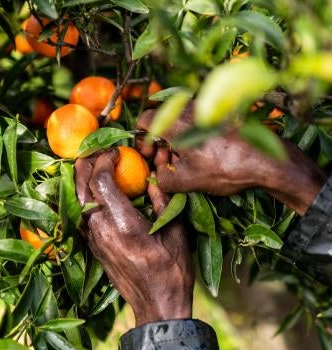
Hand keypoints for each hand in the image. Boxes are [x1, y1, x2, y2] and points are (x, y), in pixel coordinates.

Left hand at [75, 150, 193, 326]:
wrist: (158, 304)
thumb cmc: (172, 269)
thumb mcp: (174, 230)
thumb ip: (161, 199)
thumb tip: (152, 176)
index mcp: (123, 223)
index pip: (100, 180)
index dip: (104, 160)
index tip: (116, 151)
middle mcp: (102, 230)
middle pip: (80, 187)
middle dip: (85, 164)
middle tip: (97, 151)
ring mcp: (94, 240)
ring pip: (75, 201)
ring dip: (80, 179)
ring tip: (91, 165)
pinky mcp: (93, 248)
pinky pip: (80, 215)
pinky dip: (81, 197)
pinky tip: (92, 191)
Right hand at [137, 103, 326, 214]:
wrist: (266, 160)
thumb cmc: (224, 168)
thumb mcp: (186, 181)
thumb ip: (162, 178)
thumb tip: (157, 173)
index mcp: (176, 121)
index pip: (146, 120)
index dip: (142, 140)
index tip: (149, 156)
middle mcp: (189, 108)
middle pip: (163, 122)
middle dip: (160, 145)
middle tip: (167, 164)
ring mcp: (207, 108)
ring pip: (180, 123)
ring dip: (176, 142)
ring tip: (185, 163)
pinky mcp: (220, 113)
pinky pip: (196, 122)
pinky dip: (191, 137)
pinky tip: (202, 155)